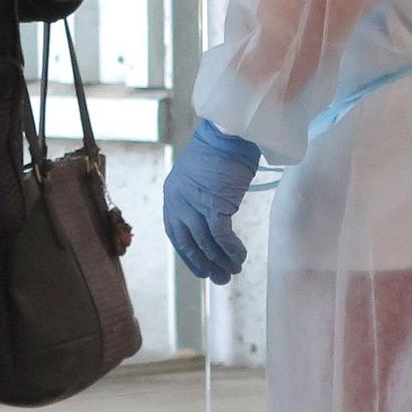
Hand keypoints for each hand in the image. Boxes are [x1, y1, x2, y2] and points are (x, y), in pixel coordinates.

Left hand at [162, 119, 261, 284]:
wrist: (228, 133)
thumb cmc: (219, 151)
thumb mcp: (199, 178)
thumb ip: (199, 199)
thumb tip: (213, 222)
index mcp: (171, 195)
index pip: (176, 234)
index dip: (189, 255)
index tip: (201, 268)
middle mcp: (177, 202)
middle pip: (189, 242)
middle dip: (206, 263)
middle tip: (220, 278)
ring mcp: (194, 204)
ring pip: (207, 242)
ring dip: (222, 260)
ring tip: (234, 270)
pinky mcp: (213, 205)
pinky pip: (221, 236)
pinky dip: (231, 250)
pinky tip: (240, 257)